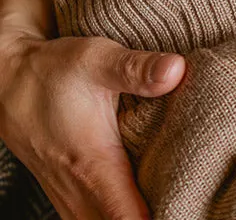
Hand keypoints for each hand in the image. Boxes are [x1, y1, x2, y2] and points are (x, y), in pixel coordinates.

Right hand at [0, 28, 183, 219]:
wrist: (9, 81)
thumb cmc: (54, 71)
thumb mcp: (97, 60)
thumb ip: (137, 68)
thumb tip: (176, 69)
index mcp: (93, 166)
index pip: (126, 218)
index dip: (159, 218)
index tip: (185, 207)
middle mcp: (79, 191)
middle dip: (157, 217)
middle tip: (189, 202)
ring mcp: (69, 196)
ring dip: (134, 217)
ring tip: (171, 201)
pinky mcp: (67, 192)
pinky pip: (93, 219)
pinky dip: (117, 215)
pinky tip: (143, 198)